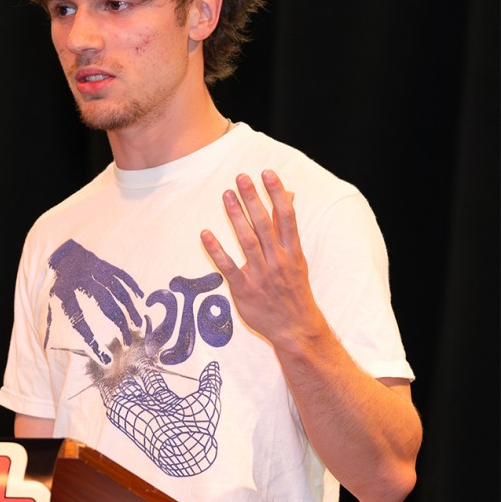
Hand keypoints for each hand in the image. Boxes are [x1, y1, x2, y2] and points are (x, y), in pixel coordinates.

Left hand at [46, 239, 143, 364]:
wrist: (58, 251)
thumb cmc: (55, 285)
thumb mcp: (47, 302)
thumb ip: (50, 322)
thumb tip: (49, 347)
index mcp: (63, 293)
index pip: (78, 321)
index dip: (93, 343)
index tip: (107, 360)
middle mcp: (79, 278)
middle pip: (104, 304)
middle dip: (119, 326)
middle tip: (128, 344)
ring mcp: (93, 267)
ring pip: (116, 289)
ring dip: (130, 309)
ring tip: (138, 326)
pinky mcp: (103, 261)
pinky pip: (121, 274)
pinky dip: (133, 287)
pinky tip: (141, 299)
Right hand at [91, 349, 221, 476]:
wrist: (181, 444)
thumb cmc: (197, 425)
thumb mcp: (207, 398)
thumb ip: (210, 382)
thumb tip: (215, 366)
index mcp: (166, 403)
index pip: (152, 380)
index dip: (148, 366)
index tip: (143, 349)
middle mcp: (147, 405)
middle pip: (133, 381)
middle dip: (128, 364)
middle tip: (123, 344)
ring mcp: (133, 408)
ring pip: (120, 384)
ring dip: (114, 369)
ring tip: (109, 348)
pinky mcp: (120, 411)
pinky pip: (107, 393)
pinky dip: (101, 379)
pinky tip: (98, 363)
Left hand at [199, 170, 325, 346]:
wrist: (295, 328)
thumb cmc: (293, 289)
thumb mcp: (296, 258)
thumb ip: (286, 228)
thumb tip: (289, 196)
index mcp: (293, 252)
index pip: (286, 217)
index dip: (277, 194)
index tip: (267, 173)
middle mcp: (278, 261)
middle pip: (264, 225)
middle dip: (253, 200)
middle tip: (241, 177)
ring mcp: (261, 275)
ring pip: (247, 242)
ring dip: (236, 217)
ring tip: (226, 195)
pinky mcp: (244, 289)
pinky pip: (228, 267)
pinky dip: (216, 250)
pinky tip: (205, 234)